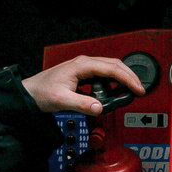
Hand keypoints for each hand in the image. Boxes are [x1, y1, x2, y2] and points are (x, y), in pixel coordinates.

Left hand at [23, 56, 143, 115]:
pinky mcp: (83, 73)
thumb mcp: (62, 100)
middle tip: (140, 90)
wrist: (30, 92)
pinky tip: (117, 90)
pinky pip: (103, 73)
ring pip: (110, 67)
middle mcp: (85, 63)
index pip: (112, 69)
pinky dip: (114, 80)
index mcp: (82, 65)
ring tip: (132, 90)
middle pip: (115, 65)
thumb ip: (82, 104)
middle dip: (130, 76)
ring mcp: (84, 67)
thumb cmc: (42, 93)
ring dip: (123, 77)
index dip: (127, 79)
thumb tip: (100, 108)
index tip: (138, 90)